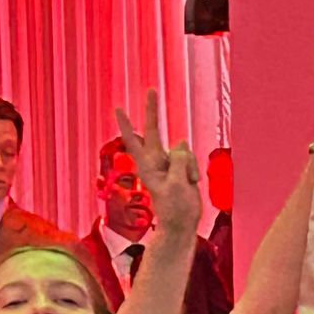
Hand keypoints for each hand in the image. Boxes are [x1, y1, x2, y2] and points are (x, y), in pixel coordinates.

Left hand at [113, 89, 200, 235]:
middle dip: (152, 111)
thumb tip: (180, 142)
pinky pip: (190, 158)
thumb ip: (178, 160)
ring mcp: (169, 163)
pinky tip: (191, 183)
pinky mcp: (181, 168)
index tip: (119, 108)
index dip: (127, 124)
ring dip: (189, 164)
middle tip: (151, 90)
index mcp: (148, 165)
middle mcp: (156, 160)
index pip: (134, 140)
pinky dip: (194, 169)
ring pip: (182, 148)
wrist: (183, 223)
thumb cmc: (175, 208)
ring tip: (187, 183)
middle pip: (153, 131)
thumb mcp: (177, 183)